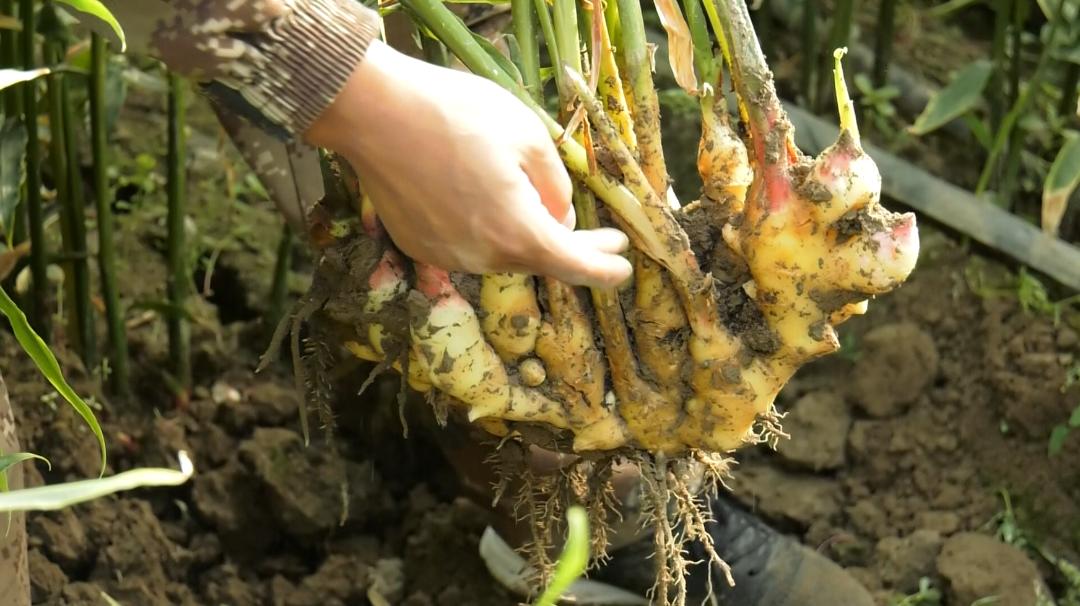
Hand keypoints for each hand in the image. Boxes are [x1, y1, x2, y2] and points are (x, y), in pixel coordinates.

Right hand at [304, 40, 632, 287]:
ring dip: (521, 234)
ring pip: (500, 252)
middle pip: (537, 259)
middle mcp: (482, 256)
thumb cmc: (457, 115)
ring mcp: (446, 256)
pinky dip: (482, 229)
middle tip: (599, 235)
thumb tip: (560, 217)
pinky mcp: (418, 245)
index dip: (605, 270)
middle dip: (569, 246)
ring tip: (525, 197)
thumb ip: (555, 187)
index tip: (621, 266)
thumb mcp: (529, 137)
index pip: (575, 268)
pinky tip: (477, 195)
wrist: (375, 112)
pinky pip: (464, 245)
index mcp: (519, 232)